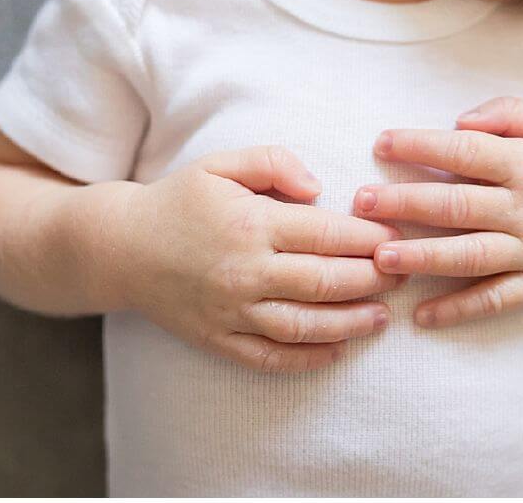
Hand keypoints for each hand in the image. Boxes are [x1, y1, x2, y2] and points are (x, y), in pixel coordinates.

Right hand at [111, 145, 408, 372]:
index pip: (327, 234)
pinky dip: (308, 358)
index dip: (370, 236)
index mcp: (251, 224)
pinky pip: (270, 357)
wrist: (119, 247)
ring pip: (304, 325)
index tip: (397, 235)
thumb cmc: (179, 200)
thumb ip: (275, 162)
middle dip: (373, 278)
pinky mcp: (218, 339)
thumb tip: (320, 189)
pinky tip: (338, 350)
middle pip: (324, 281)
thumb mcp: (222, 163)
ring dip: (350, 323)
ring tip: (382, 317)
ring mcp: (231, 311)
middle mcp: (244, 271)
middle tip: (403, 272)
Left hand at [353, 96, 522, 329]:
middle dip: (406, 203)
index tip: (381, 142)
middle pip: (459, 205)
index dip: (422, 146)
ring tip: (380, 256)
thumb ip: (505, 113)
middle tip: (360, 201)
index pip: (466, 152)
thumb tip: (458, 124)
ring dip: (424, 257)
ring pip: (472, 256)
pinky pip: (496, 300)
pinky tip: (422, 316)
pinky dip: (460, 310)